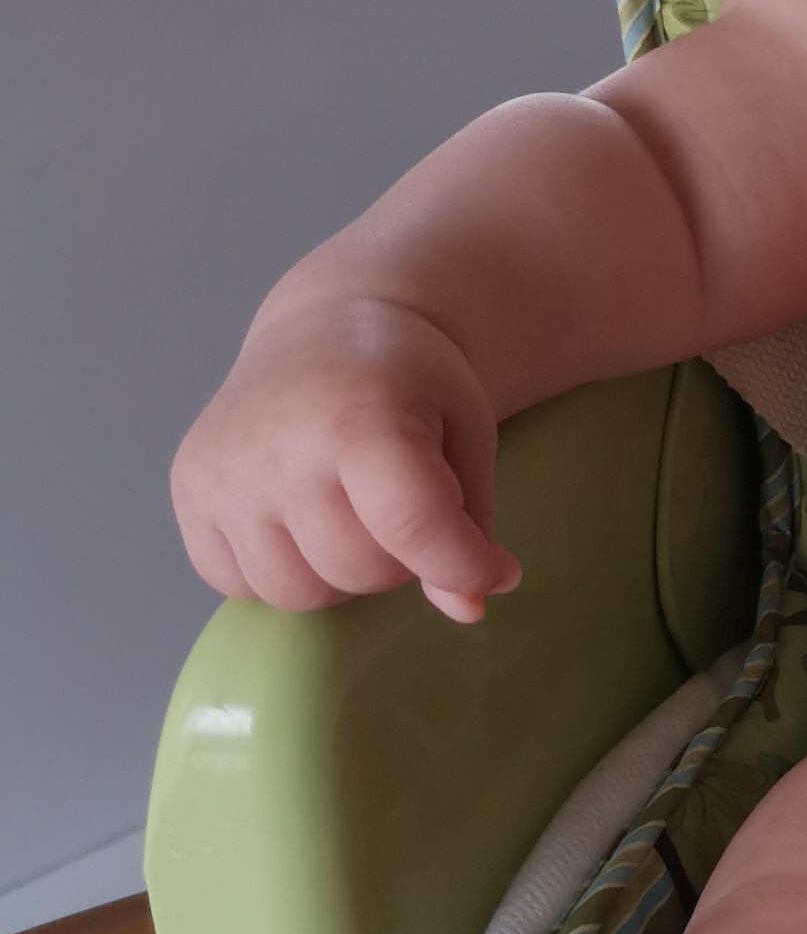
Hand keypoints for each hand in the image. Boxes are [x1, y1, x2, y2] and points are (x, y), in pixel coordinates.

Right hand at [171, 298, 518, 625]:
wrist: (328, 326)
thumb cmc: (409, 380)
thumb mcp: (466, 431)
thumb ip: (470, 521)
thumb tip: (469, 607)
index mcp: (361, 418)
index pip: (413, 526)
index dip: (461, 564)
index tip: (492, 568)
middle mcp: (278, 446)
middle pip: (357, 572)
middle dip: (396, 559)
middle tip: (399, 508)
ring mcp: (223, 473)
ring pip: (296, 593)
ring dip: (336, 573)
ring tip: (348, 512)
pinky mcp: (187, 492)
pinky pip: (239, 584)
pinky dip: (279, 568)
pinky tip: (296, 514)